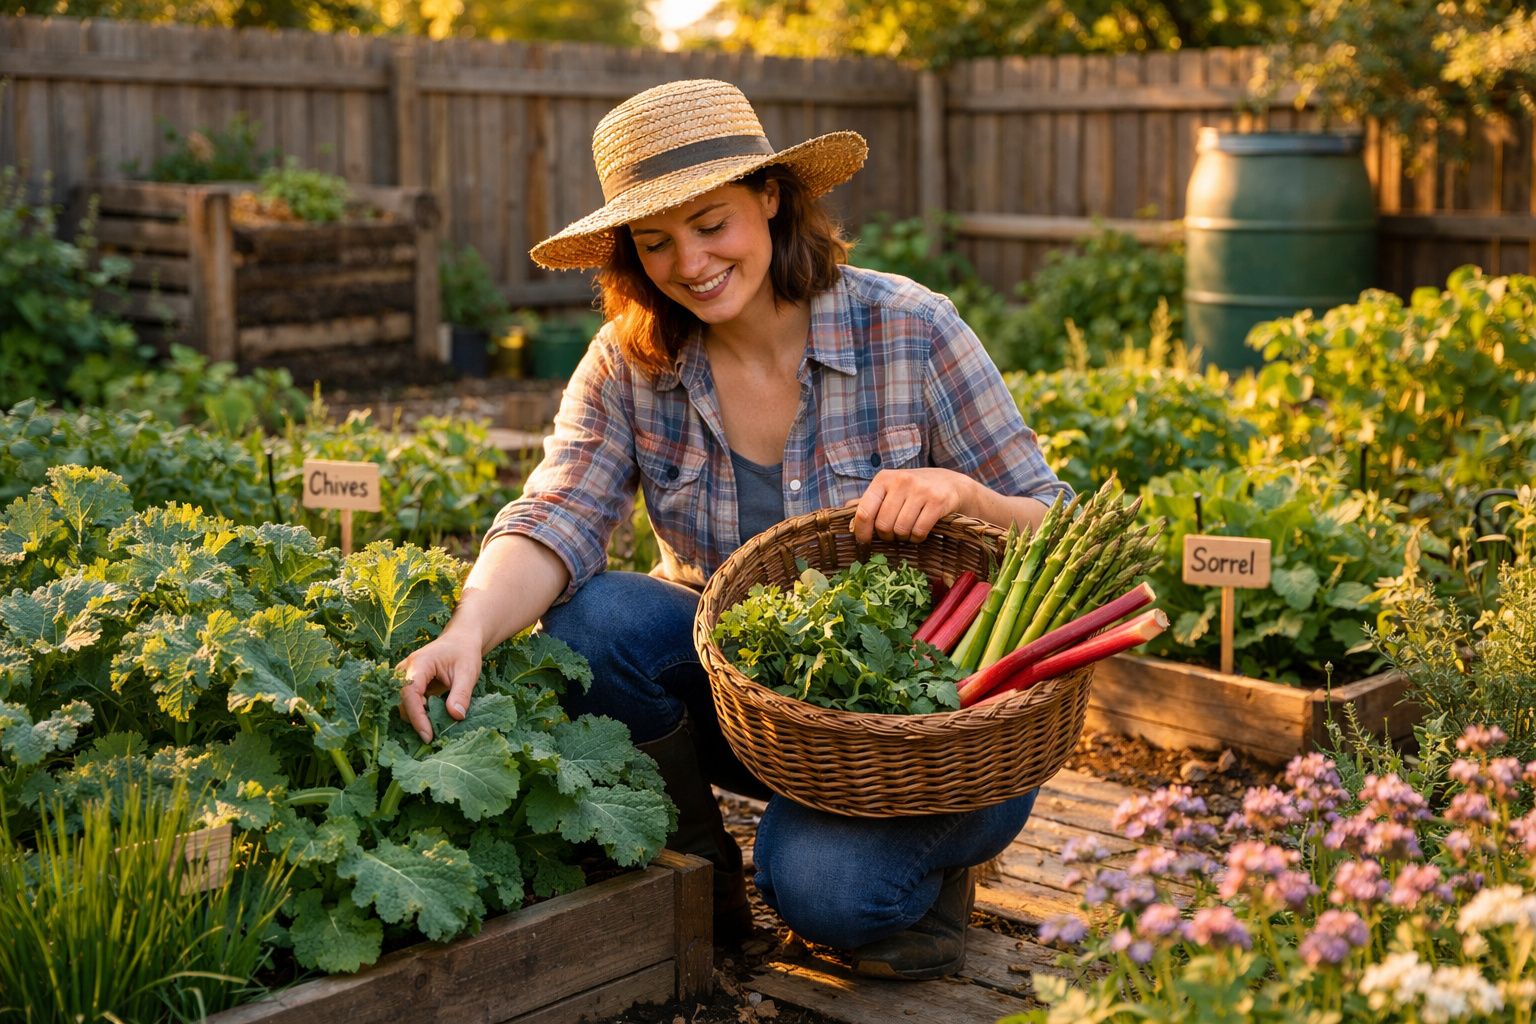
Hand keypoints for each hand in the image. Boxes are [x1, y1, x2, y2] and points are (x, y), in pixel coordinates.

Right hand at [397, 628, 483, 743]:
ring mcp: (403, 678)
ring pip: (403, 706)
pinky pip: (408, 704)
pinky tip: (434, 720)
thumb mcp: (468, 672)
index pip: (410, 693)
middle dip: (417, 721)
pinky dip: (420, 715)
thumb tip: (456, 716)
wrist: (460, 641)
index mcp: (419, 663)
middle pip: (402, 702)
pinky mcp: (408, 686)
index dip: (417, 716)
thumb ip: (461, 694)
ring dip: (418, 719)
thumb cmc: (464, 653)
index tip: (428, 735)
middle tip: (436, 736)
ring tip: (437, 728)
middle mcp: (404, 670)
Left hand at [845, 468, 973, 544]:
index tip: (864, 544)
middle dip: (887, 535)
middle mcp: (901, 481)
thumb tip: (847, 518)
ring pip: (900, 530)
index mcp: (883, 479)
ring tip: (908, 531)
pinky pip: (919, 531)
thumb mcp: (890, 490)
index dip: (862, 533)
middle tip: (894, 533)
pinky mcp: (937, 501)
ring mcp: (920, 490)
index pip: (864, 511)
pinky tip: (920, 531)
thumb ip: (869, 503)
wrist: (951, 483)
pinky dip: (917, 537)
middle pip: (883, 525)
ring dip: (903, 538)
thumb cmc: (913, 491)